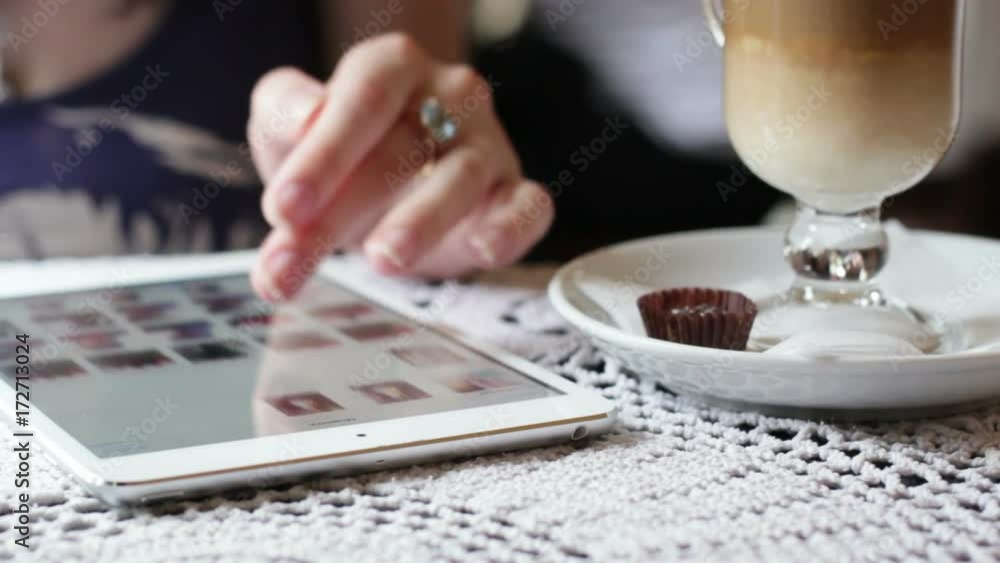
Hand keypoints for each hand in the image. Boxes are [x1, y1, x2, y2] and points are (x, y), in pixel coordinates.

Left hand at [247, 33, 553, 300]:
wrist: (381, 189)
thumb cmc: (337, 151)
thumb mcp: (287, 125)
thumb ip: (283, 109)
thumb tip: (304, 116)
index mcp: (394, 66)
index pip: (365, 98)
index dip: (324, 155)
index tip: (283, 208)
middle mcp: (450, 96)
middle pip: (402, 148)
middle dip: (343, 209)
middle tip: (298, 255)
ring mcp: (488, 144)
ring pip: (463, 178)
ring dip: (422, 221)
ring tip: (383, 259)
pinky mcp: (515, 193)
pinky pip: (528, 206)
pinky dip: (512, 227)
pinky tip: (485, 248)